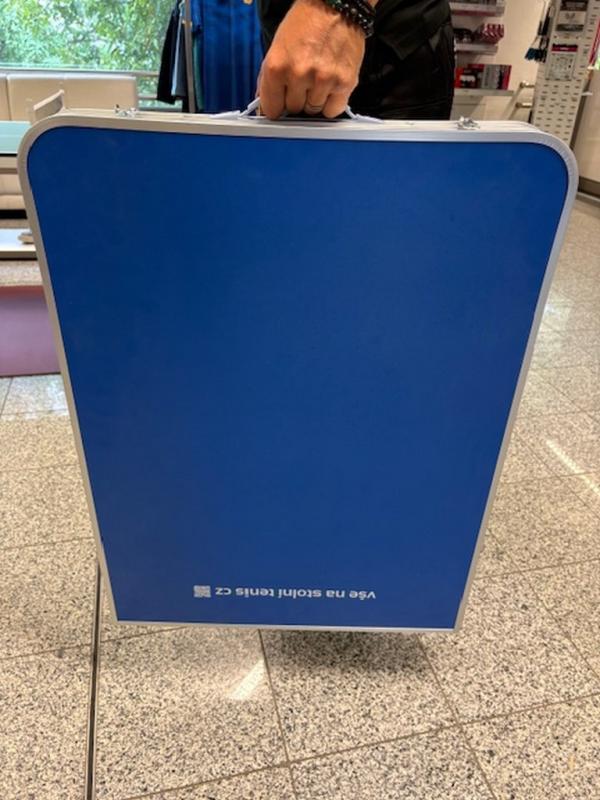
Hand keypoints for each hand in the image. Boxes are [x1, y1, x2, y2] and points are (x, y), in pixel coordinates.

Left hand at [258, 0, 365, 119]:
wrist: (337, 4)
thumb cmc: (307, 22)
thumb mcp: (278, 47)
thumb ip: (270, 79)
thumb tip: (266, 105)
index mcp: (277, 66)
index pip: (270, 109)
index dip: (275, 108)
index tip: (279, 106)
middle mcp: (299, 75)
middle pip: (293, 110)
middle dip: (296, 99)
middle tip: (303, 81)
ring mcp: (322, 80)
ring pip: (313, 110)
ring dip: (314, 100)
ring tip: (318, 78)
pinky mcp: (343, 83)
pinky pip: (332, 110)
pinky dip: (331, 104)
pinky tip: (330, 87)